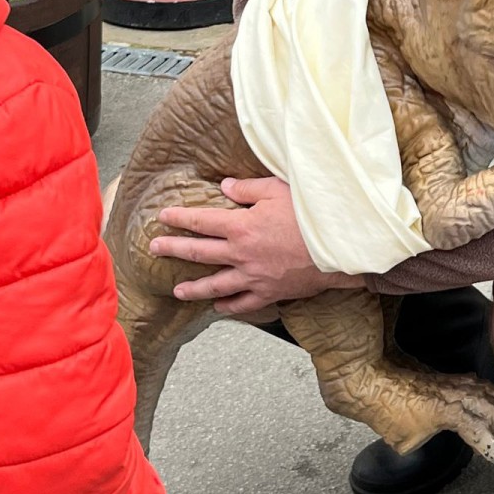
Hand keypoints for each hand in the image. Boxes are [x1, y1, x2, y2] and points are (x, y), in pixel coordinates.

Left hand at [150, 176, 362, 314]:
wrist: (338, 246)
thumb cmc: (311, 214)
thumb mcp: (278, 189)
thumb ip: (247, 188)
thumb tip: (224, 186)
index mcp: (242, 226)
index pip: (201, 221)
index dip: (180, 218)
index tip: (163, 217)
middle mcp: (241, 254)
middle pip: (199, 253)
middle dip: (173, 249)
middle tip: (154, 248)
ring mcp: (253, 277)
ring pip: (215, 286)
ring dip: (193, 288)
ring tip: (177, 291)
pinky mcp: (269, 292)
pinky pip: (242, 303)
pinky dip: (227, 306)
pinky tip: (217, 307)